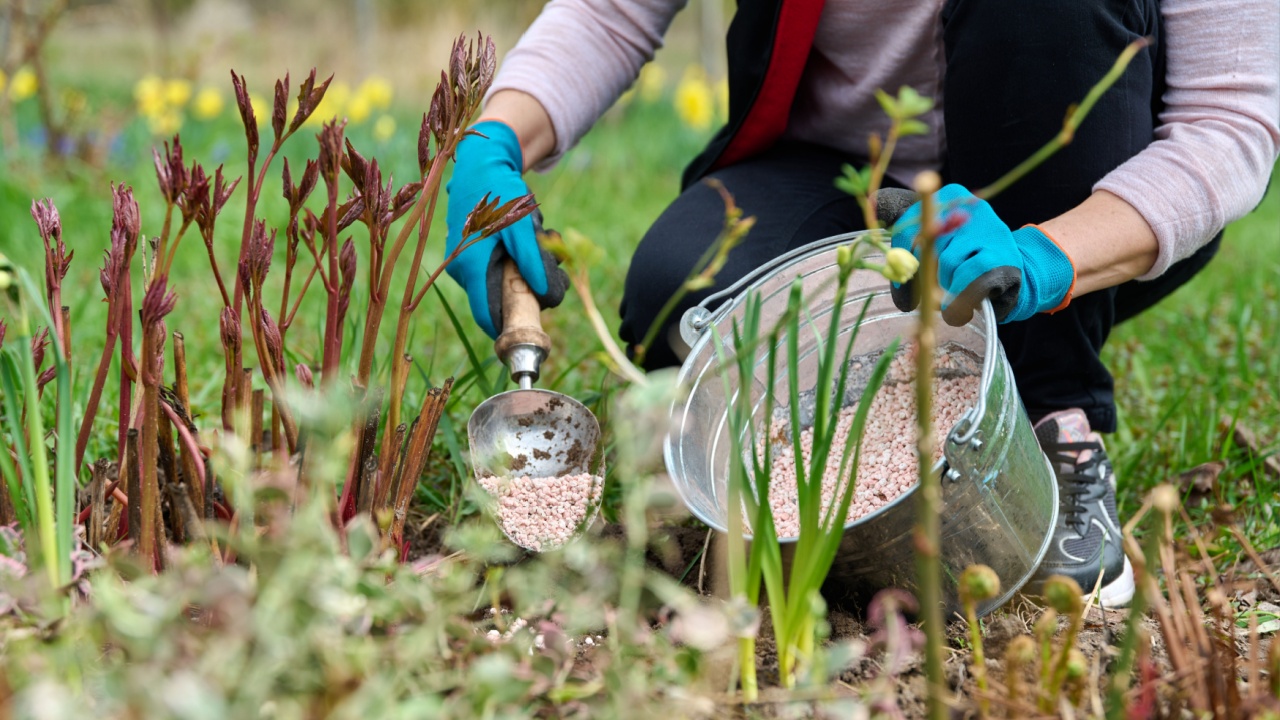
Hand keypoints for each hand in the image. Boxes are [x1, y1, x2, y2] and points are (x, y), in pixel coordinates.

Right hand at [445, 120, 566, 337]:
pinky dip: (510, 261)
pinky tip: (520, 239)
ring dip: (519, 273)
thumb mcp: (521, 226)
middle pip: (495, 300)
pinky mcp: (467, 252)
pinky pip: (490, 269)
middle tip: (549, 271)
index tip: (531, 328)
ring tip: (537, 244)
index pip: (486, 316)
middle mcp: (461, 269)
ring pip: (496, 283)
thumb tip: (545, 294)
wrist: (480, 161)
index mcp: (471, 266)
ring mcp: (462, 260)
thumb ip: (532, 261)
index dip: (508, 328)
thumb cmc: (499, 192)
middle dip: (523, 292)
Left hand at [890, 184, 1075, 325]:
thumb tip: (882, 233)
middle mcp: (969, 205)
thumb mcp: (941, 241)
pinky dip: (959, 298)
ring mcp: (987, 228)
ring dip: (944, 286)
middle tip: (927, 295)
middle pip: (925, 244)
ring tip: (954, 293)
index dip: (900, 254)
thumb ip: (914, 236)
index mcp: (950, 195)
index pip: (908, 222)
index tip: (901, 276)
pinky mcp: (1000, 253)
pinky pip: (965, 279)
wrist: (1018, 274)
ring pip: (945, 263)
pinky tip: (963, 304)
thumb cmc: (968, 259)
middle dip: (922, 274)